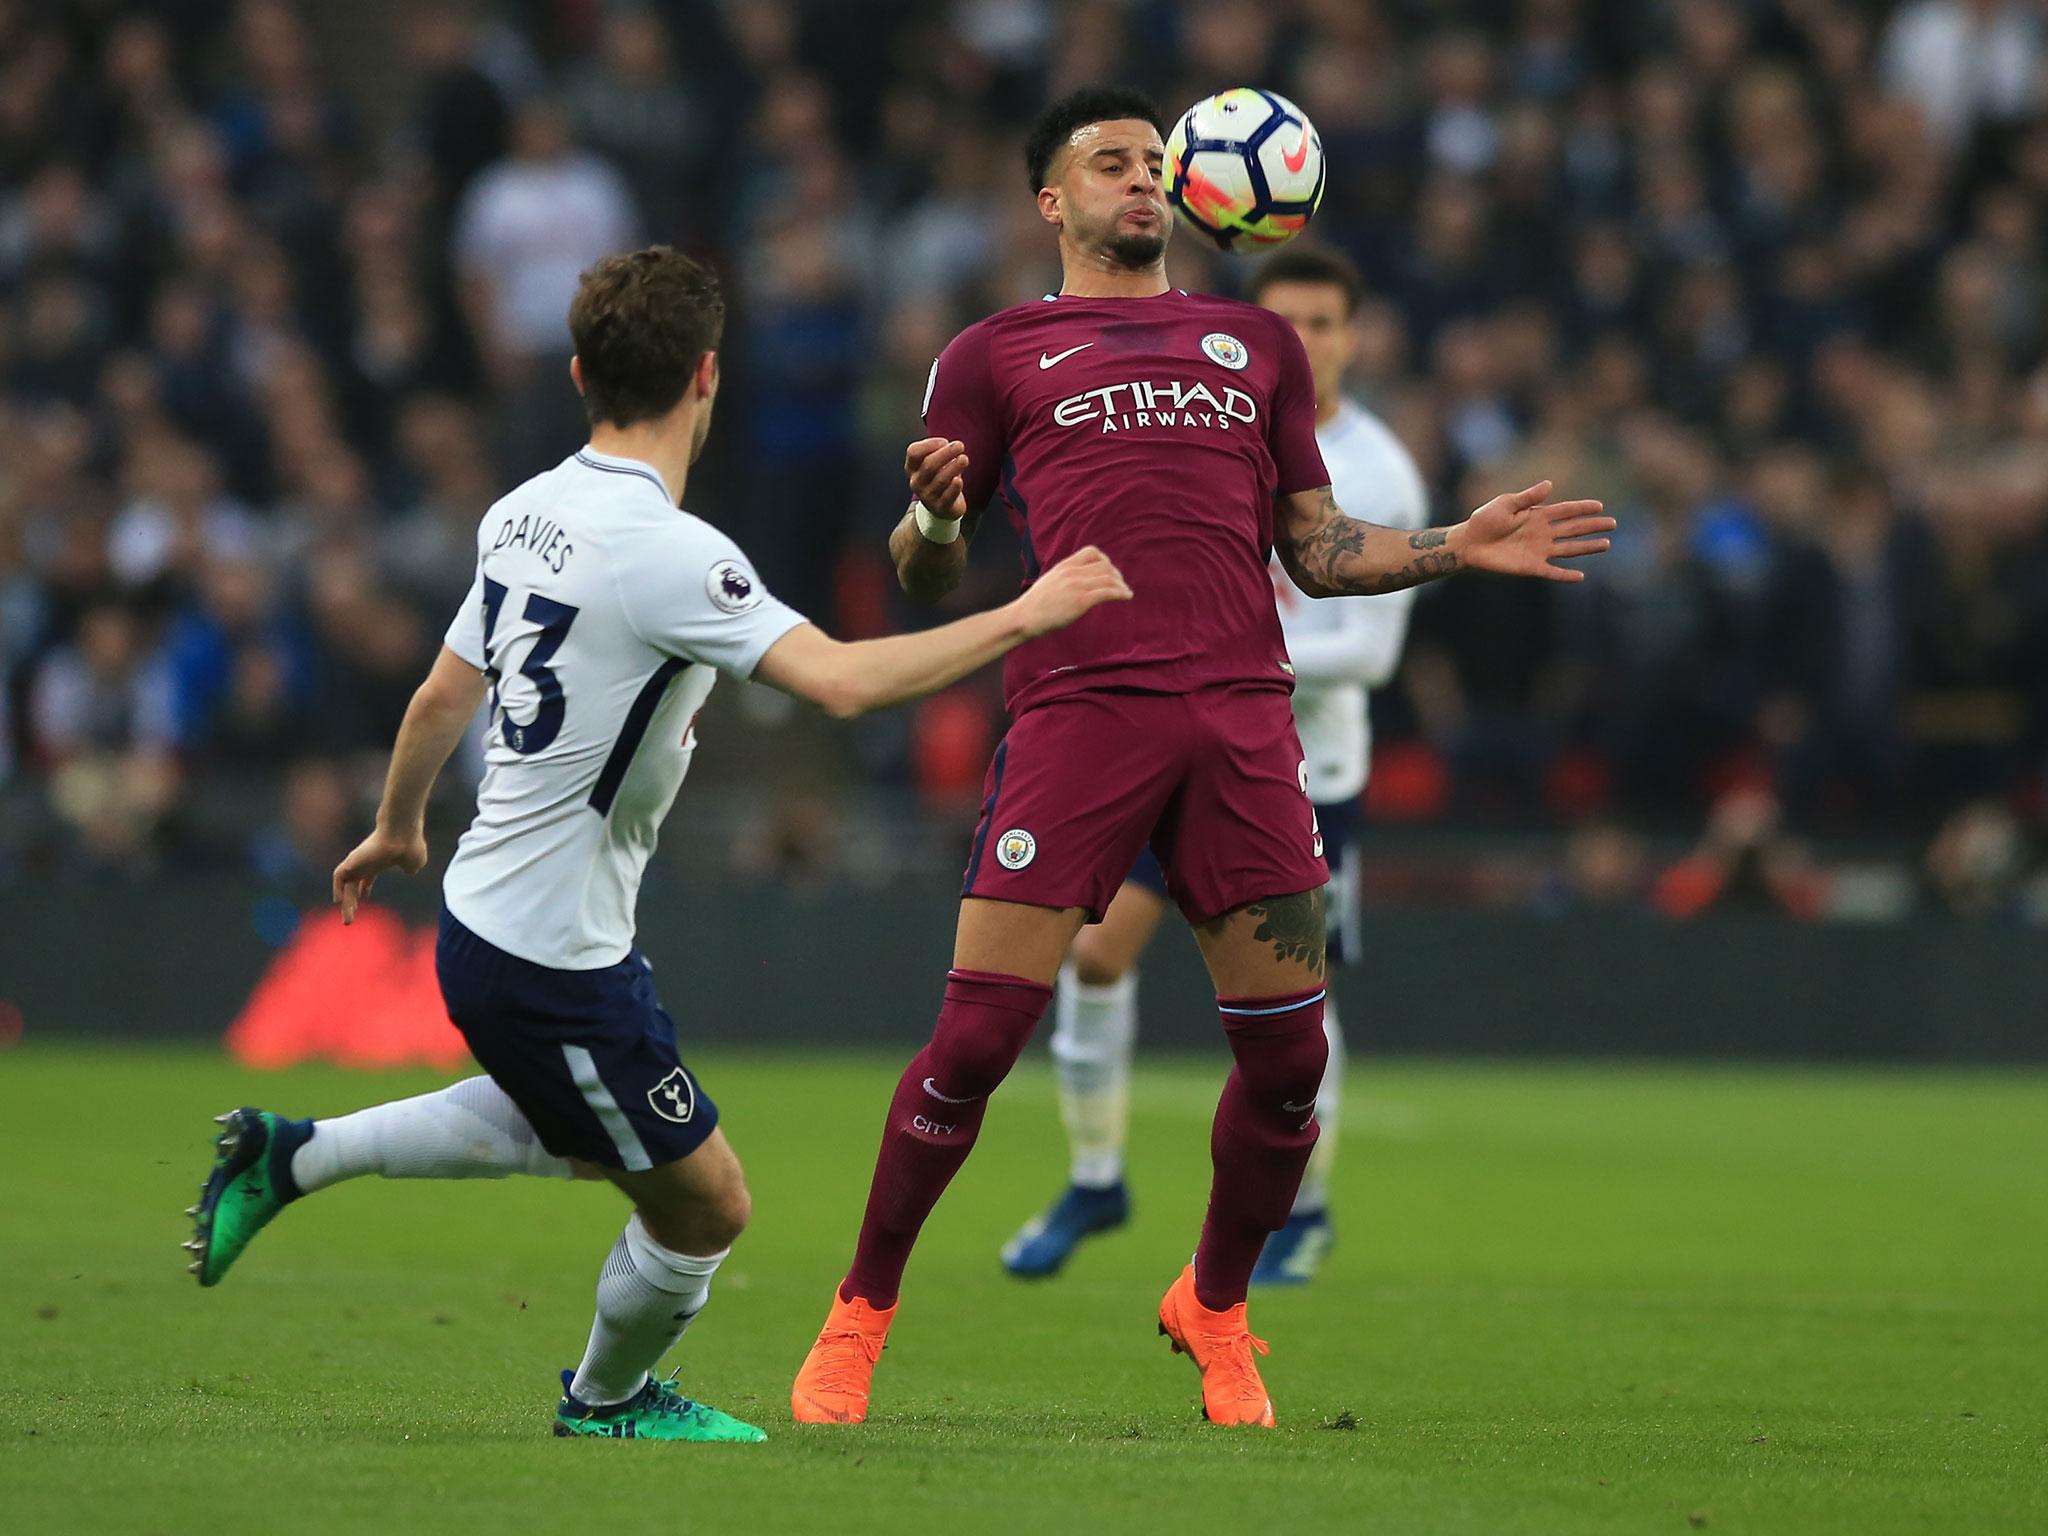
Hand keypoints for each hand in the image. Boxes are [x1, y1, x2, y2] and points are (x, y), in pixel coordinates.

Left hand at [332, 825, 428, 923]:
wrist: (403, 835)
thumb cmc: (411, 846)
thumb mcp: (416, 861)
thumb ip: (411, 867)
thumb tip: (410, 871)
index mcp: (380, 861)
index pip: (368, 874)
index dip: (366, 886)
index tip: (364, 896)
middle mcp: (366, 861)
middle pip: (354, 884)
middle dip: (351, 902)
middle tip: (349, 920)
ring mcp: (358, 861)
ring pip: (345, 884)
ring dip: (346, 902)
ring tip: (348, 920)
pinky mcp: (352, 861)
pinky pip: (339, 876)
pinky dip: (337, 888)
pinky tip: (340, 901)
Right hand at [906, 437, 968, 520]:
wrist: (940, 506)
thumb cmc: (937, 478)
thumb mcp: (933, 462)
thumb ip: (938, 451)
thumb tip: (948, 445)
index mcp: (912, 467)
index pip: (914, 452)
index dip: (929, 445)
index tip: (944, 442)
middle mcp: (917, 481)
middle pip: (928, 465)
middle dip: (945, 453)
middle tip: (960, 446)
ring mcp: (927, 496)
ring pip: (940, 480)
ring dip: (953, 467)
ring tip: (964, 459)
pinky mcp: (940, 507)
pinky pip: (947, 497)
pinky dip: (954, 488)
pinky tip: (959, 480)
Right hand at [1014, 546, 1132, 635]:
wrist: (1024, 618)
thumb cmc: (1034, 606)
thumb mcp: (1049, 583)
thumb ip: (1064, 579)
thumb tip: (1076, 585)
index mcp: (1064, 566)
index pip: (1091, 552)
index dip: (1105, 560)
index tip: (1109, 571)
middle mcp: (1072, 572)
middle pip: (1104, 565)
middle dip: (1116, 574)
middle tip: (1120, 585)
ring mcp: (1077, 585)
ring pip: (1109, 578)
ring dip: (1121, 584)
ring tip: (1126, 592)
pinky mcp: (1081, 600)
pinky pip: (1108, 592)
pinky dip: (1121, 593)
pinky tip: (1127, 597)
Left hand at [1459, 481, 1613, 581]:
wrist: (1468, 544)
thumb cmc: (1484, 520)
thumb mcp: (1505, 504)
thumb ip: (1528, 497)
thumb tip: (1550, 485)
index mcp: (1537, 515)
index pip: (1565, 510)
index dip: (1582, 508)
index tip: (1600, 506)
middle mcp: (1542, 533)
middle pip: (1573, 529)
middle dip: (1593, 526)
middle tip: (1613, 524)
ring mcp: (1538, 550)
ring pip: (1569, 549)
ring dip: (1587, 547)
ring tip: (1606, 544)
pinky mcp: (1530, 567)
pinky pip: (1552, 572)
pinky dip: (1565, 575)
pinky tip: (1580, 576)